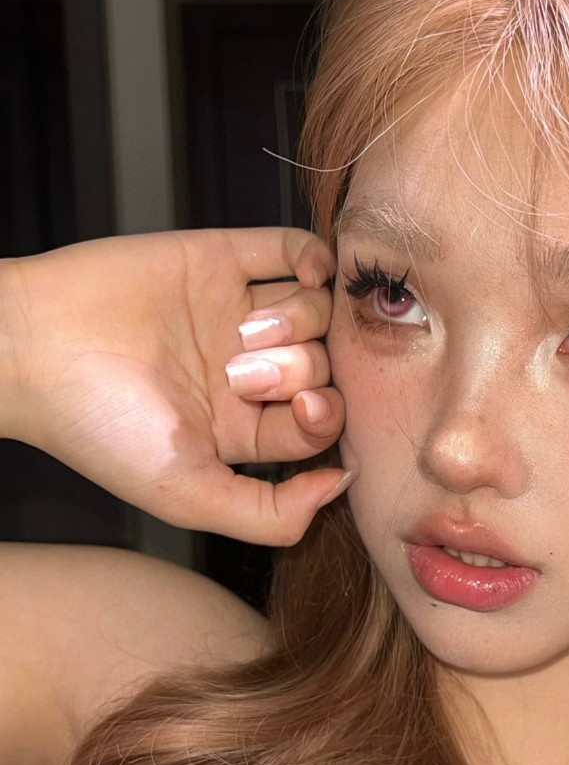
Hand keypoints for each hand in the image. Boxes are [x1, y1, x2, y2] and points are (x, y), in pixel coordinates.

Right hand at [2, 228, 349, 545]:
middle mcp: (248, 370)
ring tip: (241, 332)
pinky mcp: (220, 258)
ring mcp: (237, 311)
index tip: (300, 410)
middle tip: (242, 373)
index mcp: (242, 427)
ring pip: (317, 312)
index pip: (322, 423)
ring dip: (298, 322)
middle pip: (324, 366)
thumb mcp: (188, 496)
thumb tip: (341, 489)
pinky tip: (305, 280)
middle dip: (302, 370)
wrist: (28, 349)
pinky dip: (316, 260)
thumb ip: (270, 515)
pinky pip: (297, 249)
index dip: (325, 416)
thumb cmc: (98, 428)